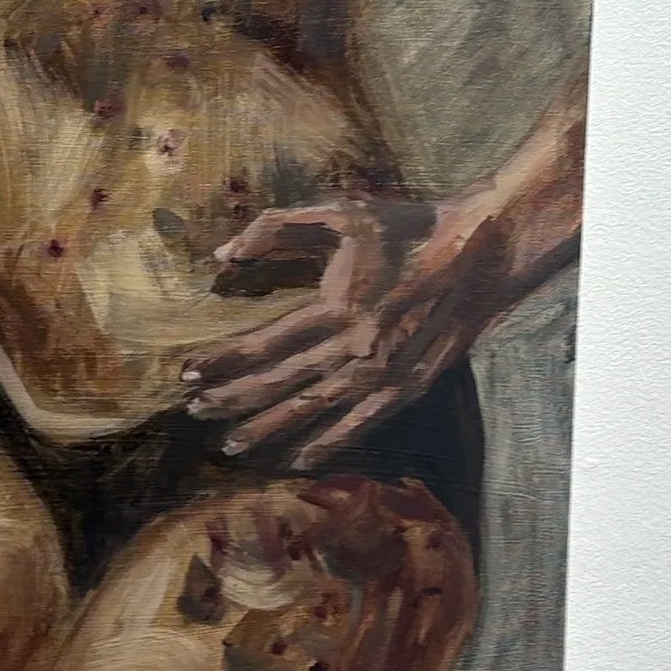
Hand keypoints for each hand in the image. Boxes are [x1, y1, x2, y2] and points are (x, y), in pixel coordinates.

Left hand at [180, 192, 510, 472]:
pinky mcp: (409, 386)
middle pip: (279, 385)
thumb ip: (277, 228)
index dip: (222, 361)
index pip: (263, 344)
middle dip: (231, 400)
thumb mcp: (342, 213)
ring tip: (231, 444)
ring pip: (313, 411)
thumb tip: (222, 254)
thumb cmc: (408, 229)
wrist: (482, 252)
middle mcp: (356, 348)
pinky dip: (328, 443)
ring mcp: (384, 373)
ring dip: (268, 429)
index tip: (187, 373)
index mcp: (337, 306)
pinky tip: (300, 457)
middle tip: (194, 411)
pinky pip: (360, 424)